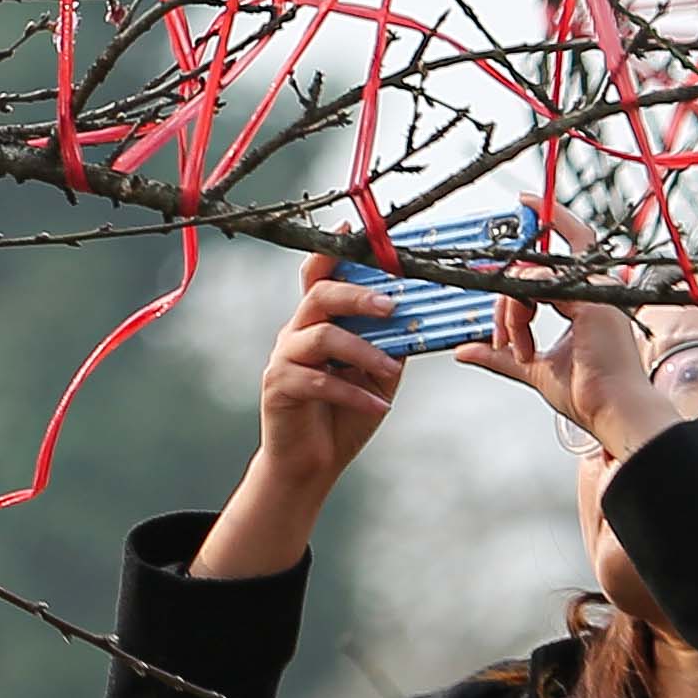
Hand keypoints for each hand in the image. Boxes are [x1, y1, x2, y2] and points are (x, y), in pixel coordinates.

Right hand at [191, 273, 409, 575]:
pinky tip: (378, 405)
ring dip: (362, 350)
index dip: (332, 253)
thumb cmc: (343, 414)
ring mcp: (284, 359)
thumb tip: (418, 317)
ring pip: (321, 337)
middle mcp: (296, 333)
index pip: (319, 277)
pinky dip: (353, 393)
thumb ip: (388, 344)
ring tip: (390, 368)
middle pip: (319, 296)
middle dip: (357, 295)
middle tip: (390, 306)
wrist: (311, 464)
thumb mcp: (375, 374)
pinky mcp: (279, 388)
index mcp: (317, 322)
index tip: (352, 233)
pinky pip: (318, 381)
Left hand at [468, 295, 677, 458]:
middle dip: (507, 305)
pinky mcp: (590, 301)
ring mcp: (593, 294)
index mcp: (583, 307)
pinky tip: (521, 342)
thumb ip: (500, 357)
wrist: (613, 412)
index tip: (498, 322)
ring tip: (520, 351)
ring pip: (531, 278)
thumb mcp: (533, 369)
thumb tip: (467, 351)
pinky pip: (540, 284)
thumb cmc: (590, 397)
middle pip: (533, 274)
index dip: (515, 290)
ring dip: (511, 315)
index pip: (544, 279)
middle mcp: (591, 295)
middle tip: (502, 341)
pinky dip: (518, 312)